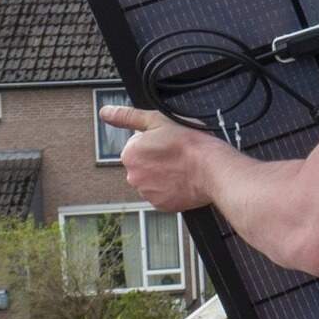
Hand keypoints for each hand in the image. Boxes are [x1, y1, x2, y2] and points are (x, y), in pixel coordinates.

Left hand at [101, 104, 224, 213]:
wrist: (213, 170)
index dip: (155, 142)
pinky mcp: (160, 205)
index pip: (137, 145)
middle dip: (157, 160)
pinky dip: (171, 189)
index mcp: (130, 153)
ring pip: (152, 180)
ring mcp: (146, 192)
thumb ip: (127, 116)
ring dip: (164, 175)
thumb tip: (105, 112)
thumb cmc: (190, 144)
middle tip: (177, 156)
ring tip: (182, 168)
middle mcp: (133, 175)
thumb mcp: (158, 120)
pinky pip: (162, 195)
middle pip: (143, 164)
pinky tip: (183, 181)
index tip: (169, 143)